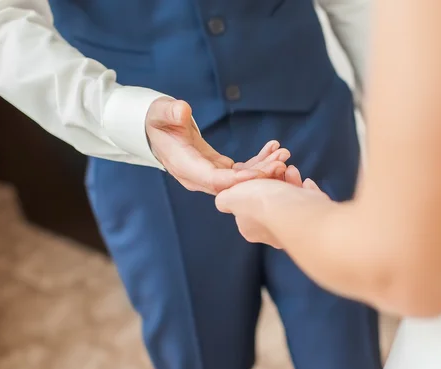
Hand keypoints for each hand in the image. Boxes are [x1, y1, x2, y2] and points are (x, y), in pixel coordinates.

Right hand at [145, 97, 289, 194]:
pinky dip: (258, 162)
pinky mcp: (218, 169)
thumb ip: (170, 113)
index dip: (237, 181)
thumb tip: (182, 111)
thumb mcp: (160, 112)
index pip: (214, 181)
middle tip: (282, 163)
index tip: (260, 174)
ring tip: (284, 154)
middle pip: (232, 185)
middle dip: (258, 177)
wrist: (156, 129)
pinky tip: (274, 149)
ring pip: (240, 180)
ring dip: (263, 169)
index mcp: (185, 167)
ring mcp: (210, 175)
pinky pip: (242, 170)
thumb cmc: (157, 120)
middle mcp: (199, 178)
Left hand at [216, 166, 328, 247]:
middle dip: (274, 180)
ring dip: (290, 181)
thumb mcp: (233, 196)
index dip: (251, 186)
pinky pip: (309, 203)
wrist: (299, 213)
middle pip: (271, 200)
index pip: (247, 205)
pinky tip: (306, 182)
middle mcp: (273, 231)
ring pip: (291, 200)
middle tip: (278, 165)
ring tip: (291, 169)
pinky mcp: (316, 221)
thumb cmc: (264, 204)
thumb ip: (225, 199)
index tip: (256, 172)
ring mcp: (296, 227)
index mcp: (251, 228)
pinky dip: (306, 190)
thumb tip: (222, 201)